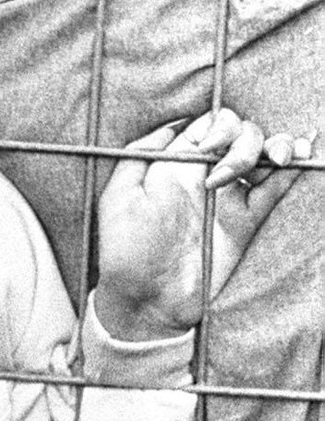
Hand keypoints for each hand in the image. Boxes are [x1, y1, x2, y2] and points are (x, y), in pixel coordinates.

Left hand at [96, 109, 306, 341]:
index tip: (208, 145)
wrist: (148, 297)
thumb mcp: (119, 194)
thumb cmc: (125, 248)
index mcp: (175, 163)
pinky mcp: (247, 221)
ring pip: (266, 155)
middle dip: (243, 138)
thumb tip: (175, 124)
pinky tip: (301, 154)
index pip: (210, 124)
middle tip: (222, 169)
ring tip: (270, 161)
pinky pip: (277, 188)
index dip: (218, 124)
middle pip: (243, 133)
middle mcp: (205, 174)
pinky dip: (295, 167)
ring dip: (274, 147)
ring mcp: (230, 196)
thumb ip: (142, 153)